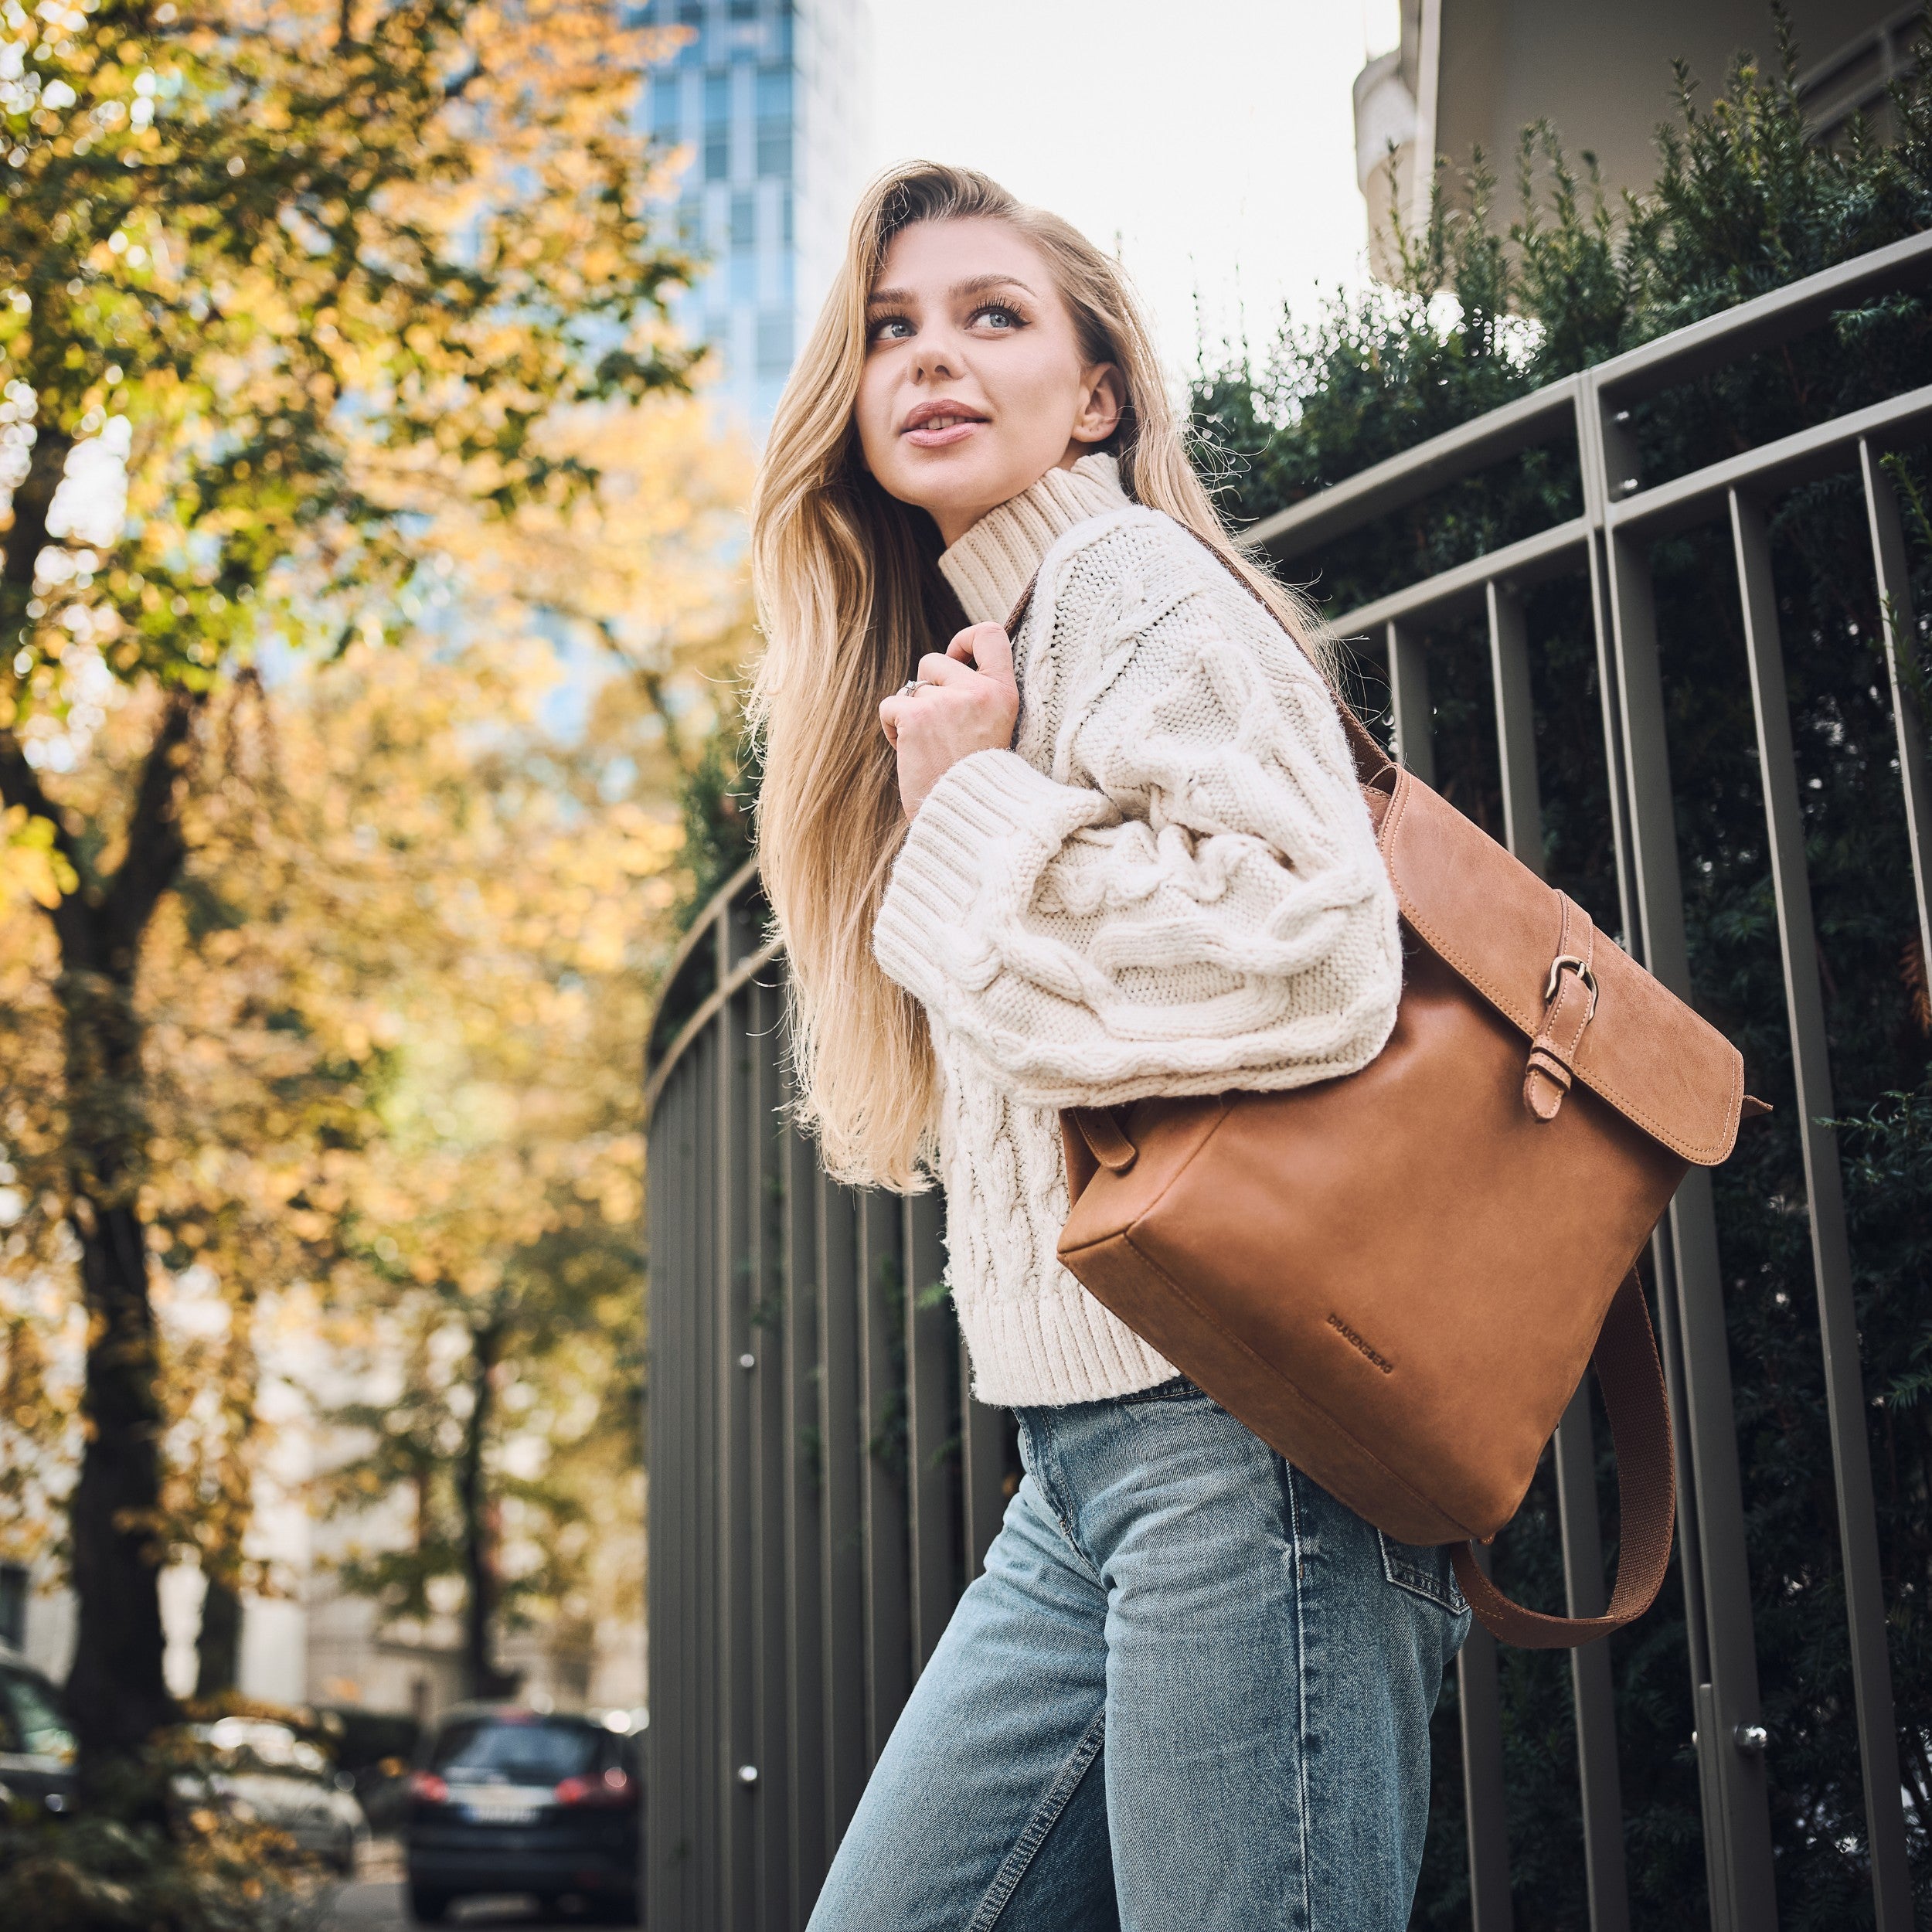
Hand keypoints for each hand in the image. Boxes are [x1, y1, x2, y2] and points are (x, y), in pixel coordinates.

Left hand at [878, 622, 1019, 818]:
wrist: (968, 821)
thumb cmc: (978, 781)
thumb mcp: (994, 729)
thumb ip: (978, 698)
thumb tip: (946, 667)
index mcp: (1004, 693)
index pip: (990, 635)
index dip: (965, 640)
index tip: (956, 659)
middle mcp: (978, 691)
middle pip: (934, 662)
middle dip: (927, 689)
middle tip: (938, 727)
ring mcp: (945, 702)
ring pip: (910, 688)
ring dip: (911, 714)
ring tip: (929, 748)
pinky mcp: (916, 717)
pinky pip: (890, 706)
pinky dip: (892, 728)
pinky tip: (911, 753)